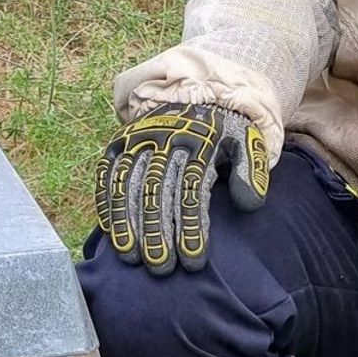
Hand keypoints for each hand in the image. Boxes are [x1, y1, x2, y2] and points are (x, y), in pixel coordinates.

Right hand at [94, 103, 271, 274]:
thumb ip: (251, 169)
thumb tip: (249, 204)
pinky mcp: (119, 142)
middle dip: (156, 231)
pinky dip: (106, 202)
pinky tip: (110, 232)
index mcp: (199, 140)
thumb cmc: (223, 129)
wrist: (196, 89)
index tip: (193, 260)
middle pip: (156, 189)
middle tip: (160, 267)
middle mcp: (164, 138)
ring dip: (127, 222)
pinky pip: (106, 173)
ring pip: (127, 183)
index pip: (192, 189)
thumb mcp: (247, 139)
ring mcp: (137, 139)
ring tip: (131, 257)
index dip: (191, 226)